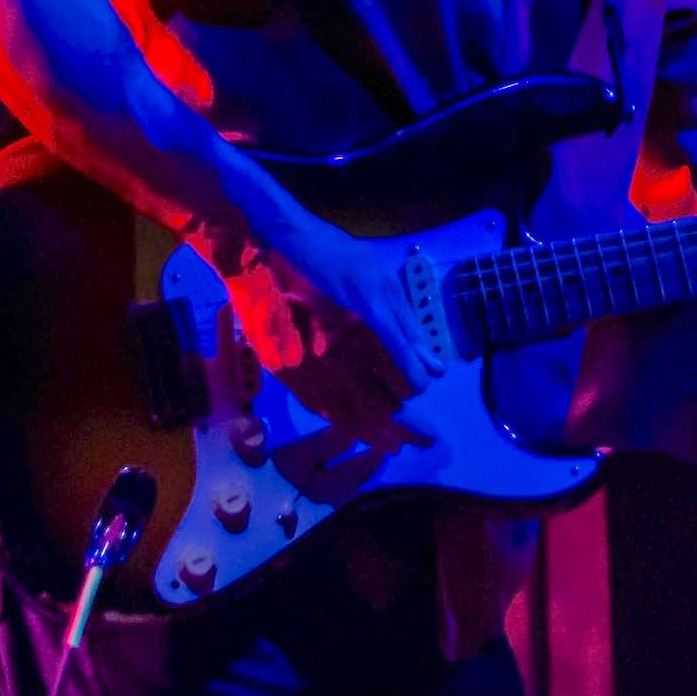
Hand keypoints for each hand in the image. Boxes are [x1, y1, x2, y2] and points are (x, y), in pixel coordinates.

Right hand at [226, 220, 442, 448]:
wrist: (263, 249)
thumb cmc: (327, 254)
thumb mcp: (378, 277)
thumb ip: (406, 325)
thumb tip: (433, 365)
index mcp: (372, 325)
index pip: (409, 379)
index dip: (418, 384)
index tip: (418, 380)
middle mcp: (343, 353)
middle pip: (384, 408)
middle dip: (408, 424)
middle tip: (425, 436)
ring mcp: (311, 367)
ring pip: (351, 417)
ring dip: (376, 434)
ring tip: (394, 446)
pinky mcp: (287, 372)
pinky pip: (320, 409)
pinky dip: (341, 422)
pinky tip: (353, 426)